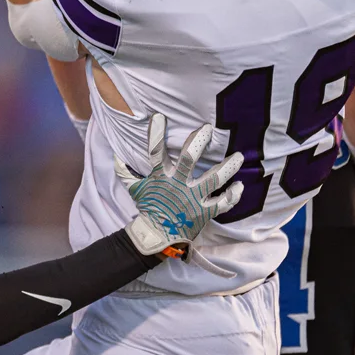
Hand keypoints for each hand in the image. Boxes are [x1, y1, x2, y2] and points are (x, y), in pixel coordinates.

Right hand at [119, 113, 242, 254]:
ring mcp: (192, 199)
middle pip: (188, 159)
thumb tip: (115, 157)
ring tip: (238, 156)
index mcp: (160, 178)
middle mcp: (177, 185)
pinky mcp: (204, 212)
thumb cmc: (148, 209)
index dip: (156, 134)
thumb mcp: (135, 190)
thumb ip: (125, 173)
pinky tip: (239, 186)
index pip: (155, 152)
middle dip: (198, 142)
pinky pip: (223, 203)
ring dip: (228, 167)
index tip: (159, 117)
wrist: (158, 236)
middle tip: (207, 128)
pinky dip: (233, 195)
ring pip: (213, 179)